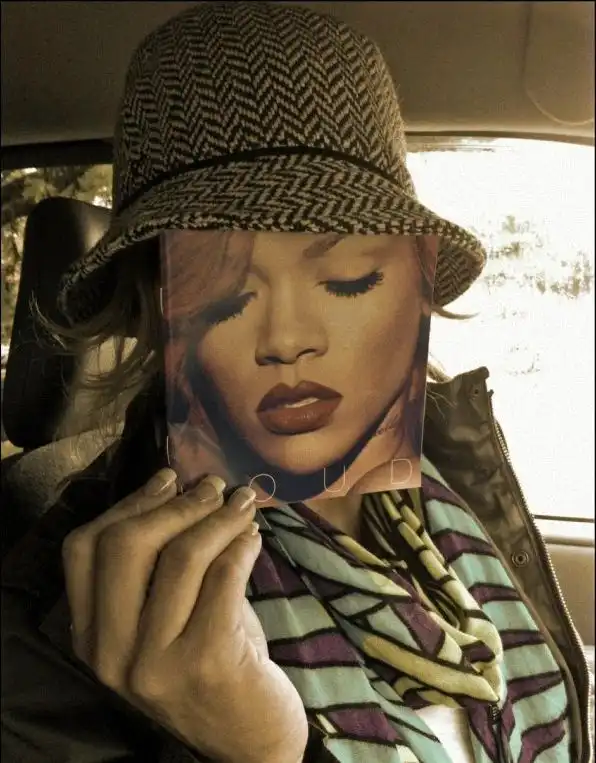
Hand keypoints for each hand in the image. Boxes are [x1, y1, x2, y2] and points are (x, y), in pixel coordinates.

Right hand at [62, 469, 307, 762]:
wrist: (247, 737)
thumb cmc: (207, 662)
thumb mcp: (163, 619)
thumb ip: (157, 564)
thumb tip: (176, 486)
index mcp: (90, 636)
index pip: (84, 549)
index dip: (128, 504)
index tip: (167, 480)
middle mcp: (111, 653)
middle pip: (126, 544)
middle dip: (176, 504)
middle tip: (213, 487)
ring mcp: (155, 663)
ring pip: (180, 556)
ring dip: (218, 517)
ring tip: (241, 504)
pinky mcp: (205, 661)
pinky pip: (223, 577)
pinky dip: (241, 544)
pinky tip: (253, 537)